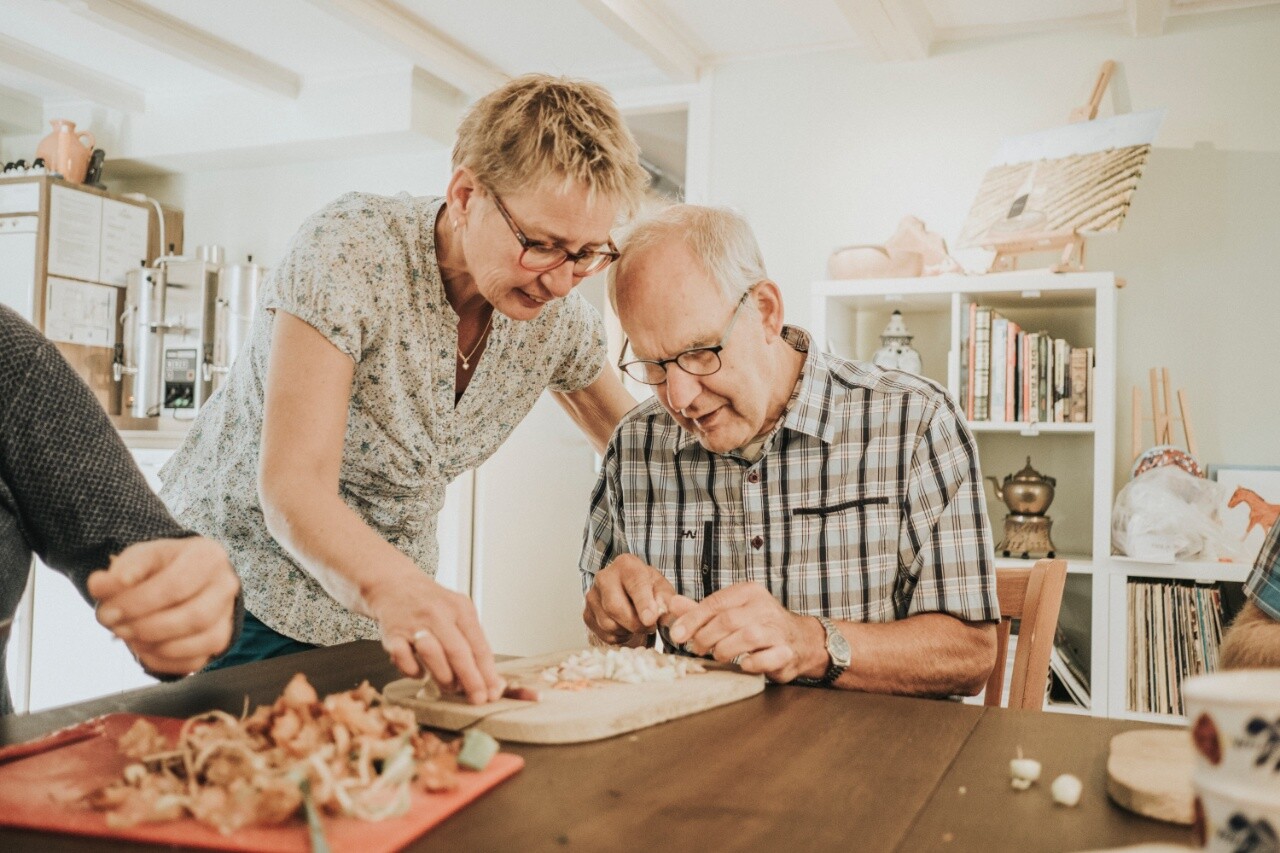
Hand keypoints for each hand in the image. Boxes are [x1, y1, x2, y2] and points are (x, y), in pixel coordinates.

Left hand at [88, 537, 238, 675]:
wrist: (185, 577)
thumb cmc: (162, 566)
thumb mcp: (141, 557)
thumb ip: (119, 571)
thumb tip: (99, 585)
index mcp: (208, 557)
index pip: (176, 585)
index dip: (138, 603)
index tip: (107, 611)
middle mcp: (226, 586)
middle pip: (194, 616)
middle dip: (148, 627)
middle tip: (117, 628)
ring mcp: (227, 616)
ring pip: (200, 641)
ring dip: (156, 645)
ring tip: (129, 636)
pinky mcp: (219, 641)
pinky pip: (194, 661)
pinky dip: (162, 660)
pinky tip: (143, 648)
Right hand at [370, 573, 503, 704]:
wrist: (395, 584)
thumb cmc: (431, 605)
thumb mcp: (458, 613)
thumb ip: (474, 643)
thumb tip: (493, 680)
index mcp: (460, 608)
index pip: (479, 645)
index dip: (487, 672)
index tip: (493, 692)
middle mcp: (438, 614)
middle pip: (458, 651)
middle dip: (471, 680)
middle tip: (477, 698)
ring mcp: (414, 623)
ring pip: (433, 654)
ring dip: (444, 677)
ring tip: (450, 687)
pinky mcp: (392, 634)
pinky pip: (404, 659)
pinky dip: (413, 671)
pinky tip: (420, 672)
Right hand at [583, 554, 675, 643]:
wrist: (630, 595)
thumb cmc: (648, 590)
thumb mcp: (663, 590)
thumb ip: (667, 600)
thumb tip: (668, 612)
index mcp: (627, 565)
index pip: (634, 584)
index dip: (643, 603)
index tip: (650, 619)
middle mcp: (604, 577)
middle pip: (615, 607)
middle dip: (635, 623)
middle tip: (650, 627)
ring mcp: (592, 595)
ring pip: (608, 624)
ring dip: (627, 631)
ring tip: (637, 624)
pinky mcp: (587, 613)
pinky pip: (603, 634)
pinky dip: (619, 637)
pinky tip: (626, 627)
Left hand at [665, 582, 826, 682]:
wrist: (800, 640)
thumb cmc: (759, 625)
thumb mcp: (731, 611)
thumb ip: (702, 610)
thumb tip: (671, 604)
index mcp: (748, 593)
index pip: (715, 602)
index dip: (693, 619)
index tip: (677, 634)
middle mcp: (764, 607)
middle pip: (728, 619)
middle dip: (706, 636)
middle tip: (696, 648)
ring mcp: (778, 629)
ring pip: (747, 636)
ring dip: (726, 649)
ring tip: (718, 655)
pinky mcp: (787, 652)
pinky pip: (768, 657)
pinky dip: (752, 663)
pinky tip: (743, 665)